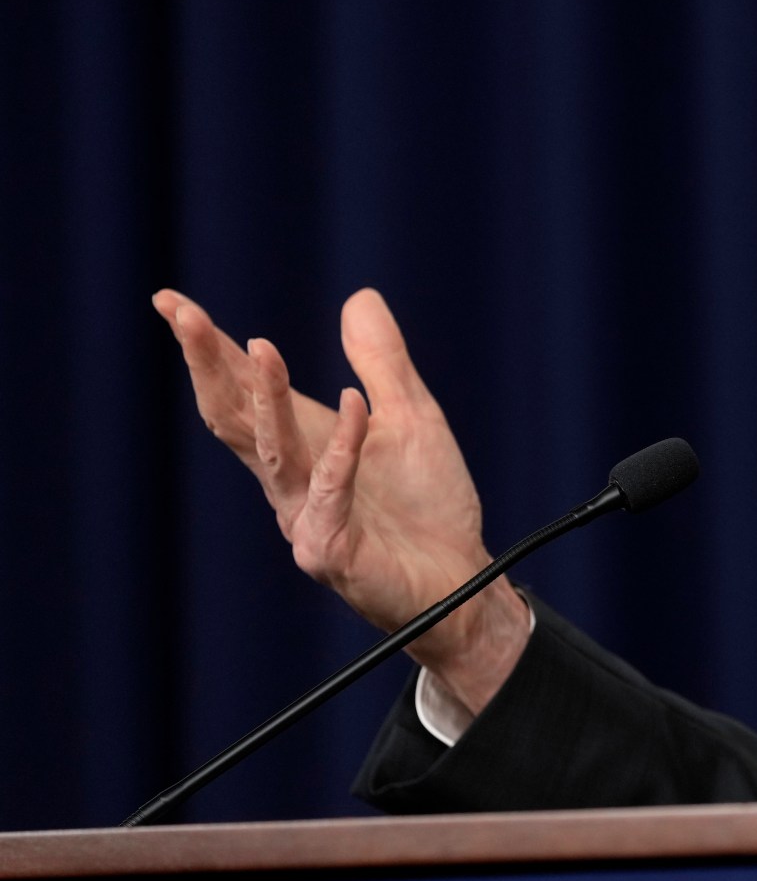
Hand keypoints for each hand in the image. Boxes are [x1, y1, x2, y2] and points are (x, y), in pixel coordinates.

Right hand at [152, 287, 528, 710]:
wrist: (462, 584)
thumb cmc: (429, 507)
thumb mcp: (412, 418)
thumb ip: (383, 364)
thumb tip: (360, 296)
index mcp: (299, 447)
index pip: (238, 392)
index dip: (206, 348)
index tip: (169, 300)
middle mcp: (288, 481)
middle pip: (232, 416)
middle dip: (206, 364)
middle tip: (180, 312)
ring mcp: (303, 516)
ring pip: (272, 449)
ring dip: (266, 398)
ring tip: (260, 347)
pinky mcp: (330, 547)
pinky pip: (333, 487)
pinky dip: (345, 445)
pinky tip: (356, 404)